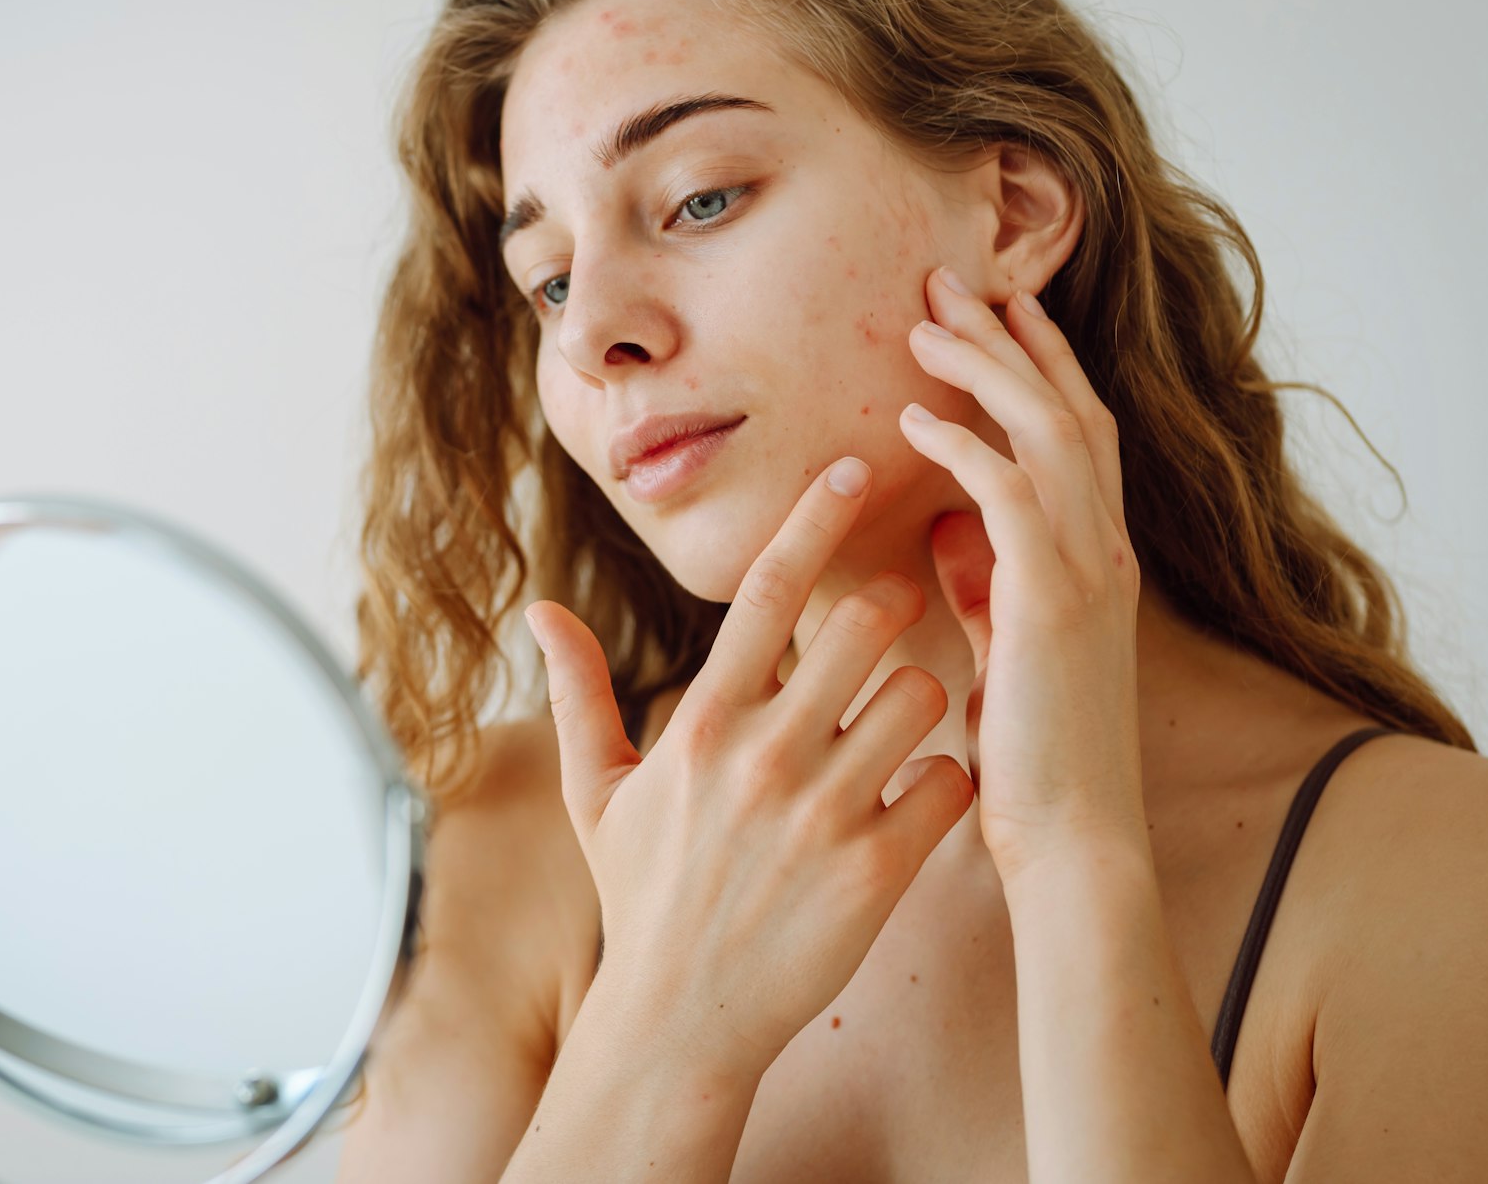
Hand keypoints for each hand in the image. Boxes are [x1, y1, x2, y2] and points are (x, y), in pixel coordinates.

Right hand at [523, 459, 974, 1084]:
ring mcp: (823, 813)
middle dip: (890, 612)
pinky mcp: (876, 871)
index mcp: (700, 723)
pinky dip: (945, 783)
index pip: (768, 591)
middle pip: (866, 626)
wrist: (682, 1022)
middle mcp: (763, 755)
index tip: (855, 467)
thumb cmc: (641, 898)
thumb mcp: (594, 793)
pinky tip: (915, 801)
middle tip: (887, 627)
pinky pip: (947, 783)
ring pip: (920, 699)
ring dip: (921, 702)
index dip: (816, 518)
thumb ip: (578, 693)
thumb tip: (540, 611)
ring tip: (895, 730)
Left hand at [900, 266, 1147, 881]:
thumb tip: (947, 530)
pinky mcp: (1054, 603)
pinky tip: (916, 419)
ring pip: (1049, 431)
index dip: (1038, 362)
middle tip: (949, 280)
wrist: (1072, 836)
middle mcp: (1105, 549)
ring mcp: (1089, 572)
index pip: (1076, 430)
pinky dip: (967, 445)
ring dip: (985, 369)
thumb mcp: (1009, 648)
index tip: (991, 309)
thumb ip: (989, 583)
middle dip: (1010, 337)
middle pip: (1068, 407)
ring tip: (923, 326)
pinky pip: (1011, 495)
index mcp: (1096, 557)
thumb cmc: (1032, 753)